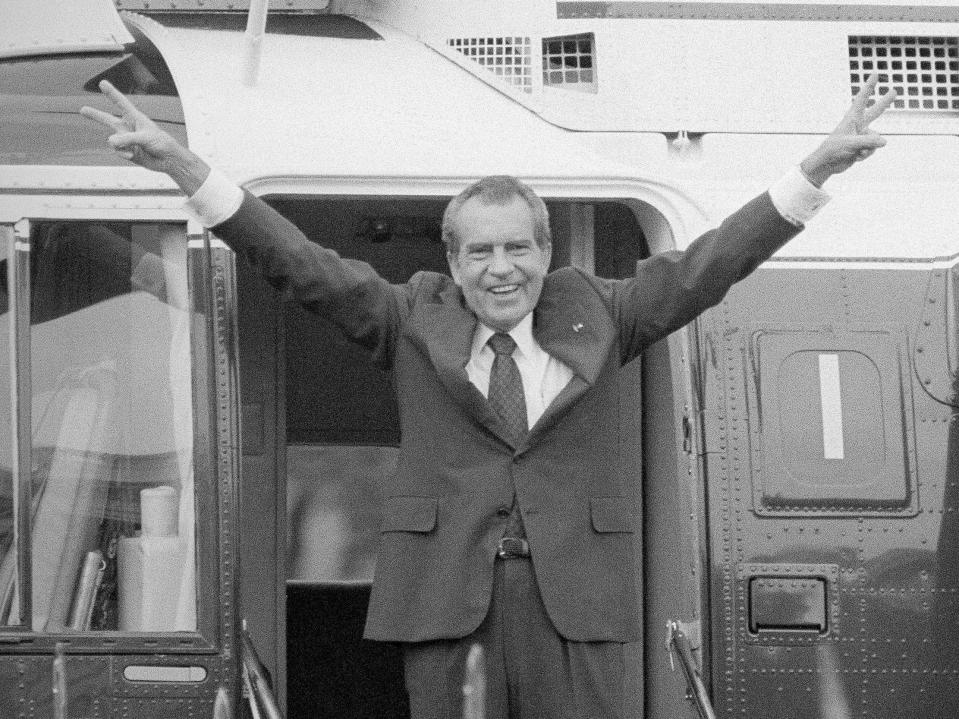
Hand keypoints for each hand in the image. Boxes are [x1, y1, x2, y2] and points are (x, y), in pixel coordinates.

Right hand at [80, 80, 209, 194]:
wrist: (168, 161)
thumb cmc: (162, 144)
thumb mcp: (145, 138)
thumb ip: (128, 139)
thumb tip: (111, 141)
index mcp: (135, 118)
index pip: (121, 103)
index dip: (111, 93)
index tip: (102, 83)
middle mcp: (128, 128)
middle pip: (108, 119)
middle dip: (95, 115)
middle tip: (82, 110)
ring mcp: (126, 141)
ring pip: (112, 141)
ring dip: (119, 145)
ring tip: (131, 150)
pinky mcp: (126, 152)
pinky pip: (117, 151)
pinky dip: (123, 154)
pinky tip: (133, 156)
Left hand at [800, 72, 897, 186]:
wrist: (827, 165)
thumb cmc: (833, 150)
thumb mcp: (851, 144)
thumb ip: (868, 141)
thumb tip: (884, 142)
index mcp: (852, 118)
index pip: (862, 99)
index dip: (869, 86)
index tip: (875, 74)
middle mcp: (858, 125)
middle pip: (875, 112)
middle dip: (884, 102)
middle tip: (894, 92)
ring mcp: (861, 136)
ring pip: (876, 139)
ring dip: (867, 148)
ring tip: (855, 152)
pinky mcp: (863, 147)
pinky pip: (872, 149)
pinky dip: (866, 155)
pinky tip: (855, 157)